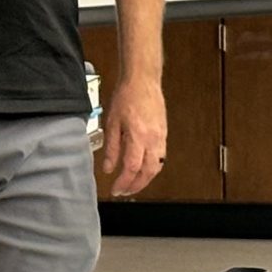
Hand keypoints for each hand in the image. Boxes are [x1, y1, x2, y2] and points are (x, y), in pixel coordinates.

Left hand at [100, 77, 167, 196]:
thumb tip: (108, 167)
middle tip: (124, 191)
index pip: (131, 168)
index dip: (124, 182)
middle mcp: (153, 139)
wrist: (143, 80)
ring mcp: (161, 137)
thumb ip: (111, 147)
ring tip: (133, 184)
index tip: (116, 189)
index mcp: (138, 136)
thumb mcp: (112, 122)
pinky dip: (152, 167)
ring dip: (146, 179)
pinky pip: (161, 157)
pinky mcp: (163, 133)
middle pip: (148, 172)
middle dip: (136, 186)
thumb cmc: (126, 96)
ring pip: (157, 166)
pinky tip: (143, 169)